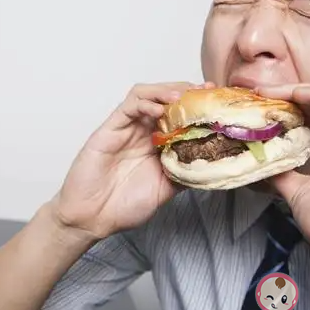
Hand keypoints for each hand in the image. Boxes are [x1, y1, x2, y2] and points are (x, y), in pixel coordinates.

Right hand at [51, 81, 214, 239]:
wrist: (92, 218)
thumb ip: (185, 175)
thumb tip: (212, 165)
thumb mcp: (165, 190)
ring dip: (166, 90)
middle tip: (204, 91)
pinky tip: (160, 109)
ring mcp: (127, 128)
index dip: (197, 106)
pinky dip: (146, 101)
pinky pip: (129, 106)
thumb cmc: (123, 207)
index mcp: (156, 144)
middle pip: (165, 98)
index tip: (216, 102)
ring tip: (183, 97)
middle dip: (186, 92)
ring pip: (147, 95)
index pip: (179, 115)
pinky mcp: (110, 128)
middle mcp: (142, 132)